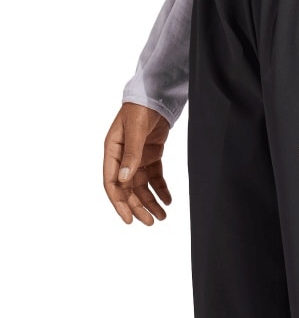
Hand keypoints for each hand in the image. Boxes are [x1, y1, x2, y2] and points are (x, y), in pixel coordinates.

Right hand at [103, 102, 171, 225]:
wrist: (155, 95)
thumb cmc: (139, 109)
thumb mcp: (134, 131)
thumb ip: (130, 155)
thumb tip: (124, 180)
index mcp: (112, 151)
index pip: (111, 183)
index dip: (119, 203)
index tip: (129, 219)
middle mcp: (122, 157)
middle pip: (127, 189)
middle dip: (138, 207)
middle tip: (150, 223)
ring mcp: (136, 157)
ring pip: (141, 186)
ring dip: (150, 202)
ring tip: (162, 217)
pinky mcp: (150, 155)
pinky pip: (154, 177)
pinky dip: (161, 190)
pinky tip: (168, 201)